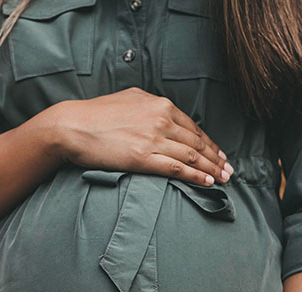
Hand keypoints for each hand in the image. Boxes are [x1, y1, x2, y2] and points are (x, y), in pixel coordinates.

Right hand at [51, 87, 232, 186]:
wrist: (72, 126)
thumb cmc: (96, 115)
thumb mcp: (128, 99)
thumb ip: (150, 106)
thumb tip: (162, 112)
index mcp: (159, 105)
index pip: (193, 127)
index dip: (209, 143)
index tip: (218, 154)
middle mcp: (161, 120)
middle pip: (197, 142)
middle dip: (216, 158)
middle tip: (230, 170)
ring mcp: (153, 139)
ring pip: (191, 156)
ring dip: (211, 169)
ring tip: (224, 178)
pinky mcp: (143, 157)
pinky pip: (177, 168)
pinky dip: (196, 176)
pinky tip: (207, 182)